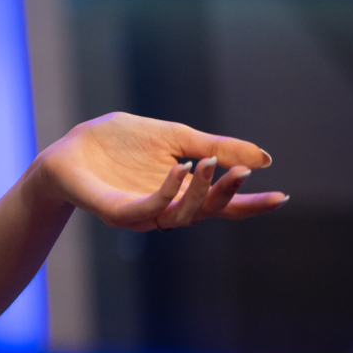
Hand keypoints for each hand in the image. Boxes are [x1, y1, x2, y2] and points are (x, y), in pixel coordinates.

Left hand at [31, 112, 284, 231]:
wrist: (71, 146)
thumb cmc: (120, 143)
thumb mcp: (175, 137)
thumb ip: (215, 148)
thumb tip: (264, 159)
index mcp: (182, 193)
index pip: (222, 205)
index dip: (250, 204)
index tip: (281, 198)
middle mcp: (165, 208)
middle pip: (206, 212)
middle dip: (226, 194)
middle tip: (245, 172)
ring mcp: (140, 213)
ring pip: (180, 215)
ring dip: (199, 191)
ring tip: (210, 163)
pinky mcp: (115, 211)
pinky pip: (145, 209)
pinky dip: (166, 192)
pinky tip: (179, 170)